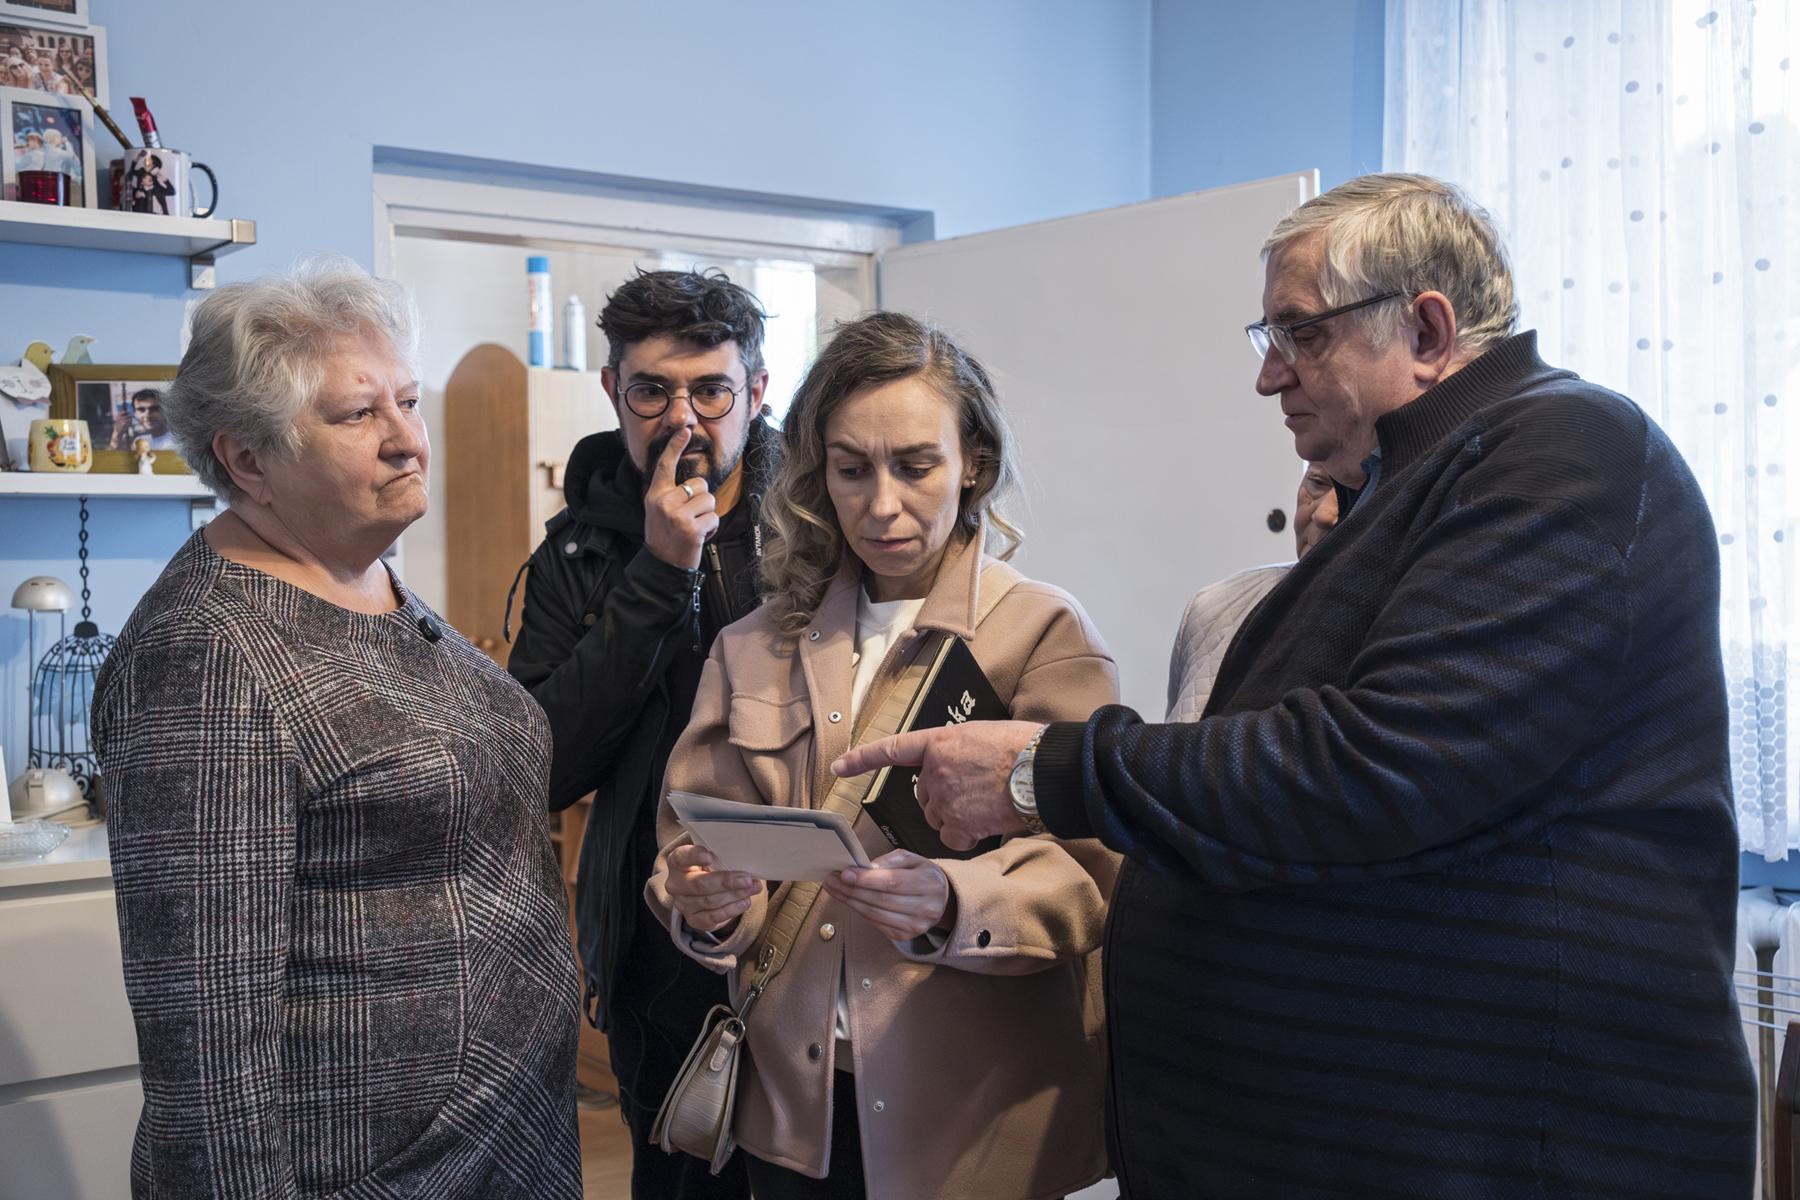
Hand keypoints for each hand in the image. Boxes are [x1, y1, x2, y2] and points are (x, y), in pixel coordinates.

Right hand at [644, 427, 717, 568]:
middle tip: (688, 517)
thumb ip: (668, 493)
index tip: (684, 431)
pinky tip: (699, 537)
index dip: (675, 446)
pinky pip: (714, 517)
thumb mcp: (657, 510)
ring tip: (693, 527)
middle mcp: (664, 502)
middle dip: (701, 500)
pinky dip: (711, 528)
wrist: (662, 566)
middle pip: (700, 484)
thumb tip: (689, 479)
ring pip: (710, 500)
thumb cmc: (664, 535)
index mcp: (655, 495)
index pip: (665, 466)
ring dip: (707, 514)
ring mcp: (678, 515)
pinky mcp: (692, 528)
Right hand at [664, 843, 759, 933]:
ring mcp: (683, 904)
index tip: (710, 856)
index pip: (681, 858)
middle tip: (746, 879)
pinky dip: (732, 909)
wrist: (705, 889)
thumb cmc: (711, 866)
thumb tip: (745, 855)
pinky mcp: (694, 920)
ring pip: (709, 901)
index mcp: (677, 862)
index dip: (694, 856)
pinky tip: (745, 901)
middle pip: (699, 885)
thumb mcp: (713, 856)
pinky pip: (714, 917)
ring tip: (753, 888)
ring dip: (735, 895)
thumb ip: (721, 854)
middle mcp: (676, 884)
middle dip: (725, 882)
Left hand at [824, 849, 950, 941]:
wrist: (941, 900)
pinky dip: (859, 910)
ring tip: (835, 888)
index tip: (845, 873)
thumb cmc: (923, 876)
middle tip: (832, 879)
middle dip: (852, 890)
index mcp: (929, 884)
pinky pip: (875, 923)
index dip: (866, 879)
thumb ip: (891, 861)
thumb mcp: (913, 859)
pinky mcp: (904, 936)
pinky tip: (849, 900)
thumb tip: (867, 867)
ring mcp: (915, 926)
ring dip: (850, 901)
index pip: (892, 883)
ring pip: (874, 914)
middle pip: (880, 900)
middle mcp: (925, 908)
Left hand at [832, 720, 1041, 850]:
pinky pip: (952, 837)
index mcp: (940, 741)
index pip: (892, 749)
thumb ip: (957, 751)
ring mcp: (945, 798)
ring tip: (987, 803)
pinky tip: (987, 820)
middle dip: (943, 797)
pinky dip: (967, 834)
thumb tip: (955, 767)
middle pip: (925, 795)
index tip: (838, 767)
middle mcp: (935, 771)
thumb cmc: (1024, 748)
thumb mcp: (981, 735)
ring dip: (956, 816)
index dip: (863, 759)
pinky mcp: (959, 823)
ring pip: (938, 817)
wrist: (1044, 770)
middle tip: (976, 790)